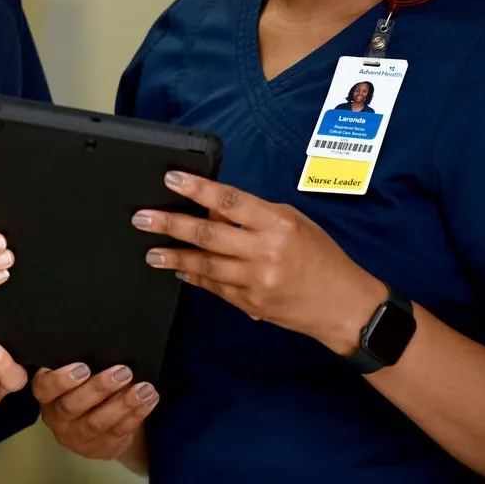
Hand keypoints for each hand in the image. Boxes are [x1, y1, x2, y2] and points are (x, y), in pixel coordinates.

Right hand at [33, 363, 157, 460]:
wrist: (100, 428)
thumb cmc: (86, 388)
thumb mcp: (76, 378)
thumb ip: (81, 363)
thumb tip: (102, 341)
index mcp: (48, 397)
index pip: (44, 389)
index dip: (60, 379)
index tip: (82, 367)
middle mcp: (59, 420)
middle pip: (73, 405)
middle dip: (99, 387)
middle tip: (123, 371)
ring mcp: (79, 437)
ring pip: (98, 421)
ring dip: (124, 403)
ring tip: (144, 387)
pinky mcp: (102, 448)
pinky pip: (120, 431)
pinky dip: (137, 414)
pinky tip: (150, 398)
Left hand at [134, 172, 384, 353]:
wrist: (342, 305)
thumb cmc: (322, 257)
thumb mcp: (293, 222)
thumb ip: (253, 214)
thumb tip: (213, 206)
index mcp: (278, 223)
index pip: (230, 201)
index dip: (198, 189)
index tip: (172, 180)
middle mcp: (265, 251)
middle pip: (208, 234)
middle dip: (170, 225)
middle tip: (142, 219)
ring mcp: (255, 281)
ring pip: (205, 265)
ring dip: (174, 256)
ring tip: (150, 251)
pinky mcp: (250, 303)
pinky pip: (214, 287)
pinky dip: (194, 276)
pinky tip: (178, 268)